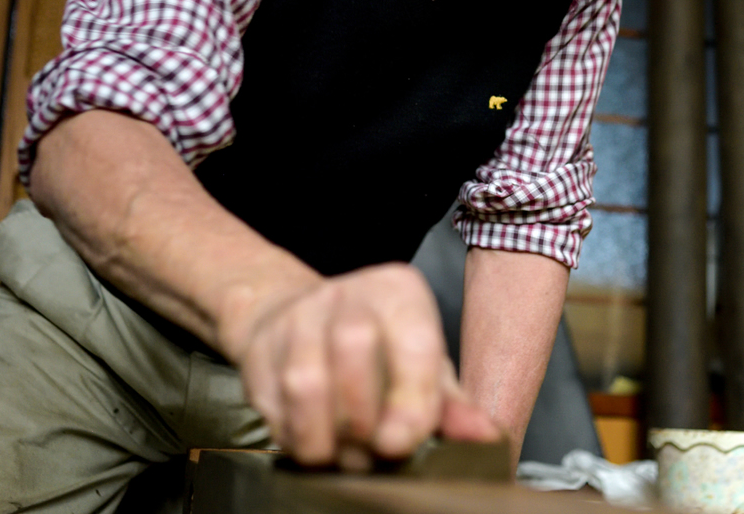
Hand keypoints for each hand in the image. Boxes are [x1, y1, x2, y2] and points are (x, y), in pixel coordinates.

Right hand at [228, 262, 500, 465]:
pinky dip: (294, 436)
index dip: (411, 400)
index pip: (413, 339)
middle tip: (370, 452)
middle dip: (363, 417)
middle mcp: (348, 292)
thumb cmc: (376, 347)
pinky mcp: (259, 347)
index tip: (401, 441)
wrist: (299, 319)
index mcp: (398, 290)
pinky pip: (271, 404)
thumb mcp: (422, 365)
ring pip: (305, 380)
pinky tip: (312, 438)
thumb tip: (484, 434)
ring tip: (342, 452)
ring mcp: (298, 316)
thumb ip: (452, 404)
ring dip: (324, 435)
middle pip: (354, 347)